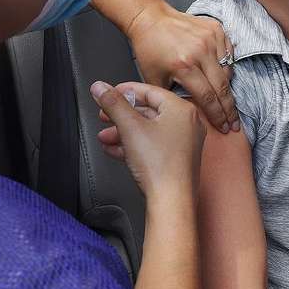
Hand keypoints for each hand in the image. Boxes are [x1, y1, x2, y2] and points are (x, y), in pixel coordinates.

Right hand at [91, 81, 204, 200]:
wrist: (171, 200)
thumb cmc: (160, 166)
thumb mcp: (129, 127)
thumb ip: (113, 104)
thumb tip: (100, 87)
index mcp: (182, 109)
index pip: (149, 90)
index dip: (125, 91)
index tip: (109, 93)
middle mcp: (187, 124)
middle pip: (148, 111)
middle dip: (120, 116)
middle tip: (104, 115)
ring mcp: (184, 143)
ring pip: (148, 130)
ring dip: (123, 132)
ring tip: (105, 137)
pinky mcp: (177, 159)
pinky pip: (153, 146)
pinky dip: (134, 145)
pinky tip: (115, 150)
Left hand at [126, 3, 239, 133]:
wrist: (150, 18)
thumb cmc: (149, 48)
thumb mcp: (154, 78)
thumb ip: (171, 97)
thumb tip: (188, 113)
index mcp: (184, 66)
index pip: (207, 97)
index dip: (218, 115)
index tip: (225, 127)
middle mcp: (200, 51)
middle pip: (222, 87)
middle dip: (229, 109)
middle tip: (234, 123)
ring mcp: (210, 38)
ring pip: (228, 71)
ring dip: (227, 87)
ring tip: (225, 100)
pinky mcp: (215, 29)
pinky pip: (229, 53)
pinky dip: (227, 65)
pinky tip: (220, 75)